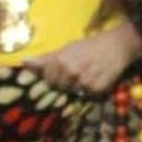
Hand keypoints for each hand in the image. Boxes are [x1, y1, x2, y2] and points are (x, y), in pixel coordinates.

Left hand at [26, 19, 141, 100]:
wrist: (117, 46)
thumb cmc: (89, 46)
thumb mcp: (67, 49)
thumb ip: (46, 58)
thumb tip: (24, 63)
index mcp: (61, 61)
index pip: (48, 79)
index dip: (52, 76)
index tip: (61, 70)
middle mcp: (72, 72)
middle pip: (59, 87)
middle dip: (64, 81)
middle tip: (75, 70)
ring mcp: (84, 82)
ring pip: (72, 92)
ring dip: (76, 85)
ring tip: (85, 73)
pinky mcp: (97, 90)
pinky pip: (86, 95)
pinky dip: (88, 89)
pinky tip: (94, 78)